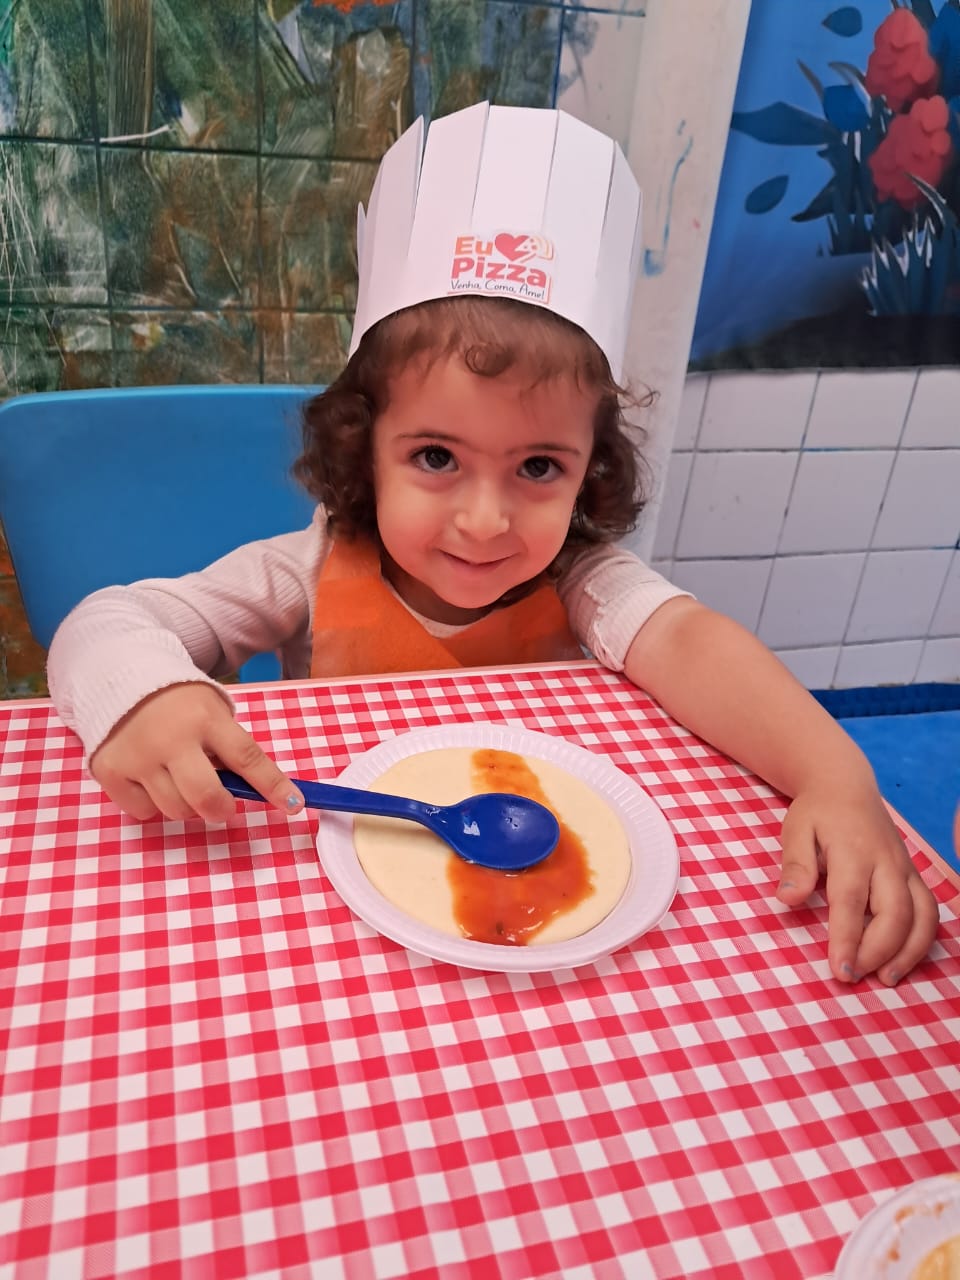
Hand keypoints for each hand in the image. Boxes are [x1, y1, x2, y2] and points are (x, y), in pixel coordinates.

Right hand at [90, 683, 303, 822]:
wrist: (121, 678)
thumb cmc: (179, 702)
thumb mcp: (212, 712)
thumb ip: (228, 748)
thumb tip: (250, 792)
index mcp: (205, 718)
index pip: (247, 757)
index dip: (273, 785)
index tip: (294, 806)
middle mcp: (171, 737)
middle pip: (207, 796)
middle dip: (222, 809)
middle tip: (222, 804)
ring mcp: (137, 756)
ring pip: (175, 809)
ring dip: (186, 805)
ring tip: (179, 778)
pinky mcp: (110, 770)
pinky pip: (143, 811)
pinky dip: (152, 804)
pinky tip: (150, 778)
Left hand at [776, 784, 938, 986]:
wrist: (846, 785)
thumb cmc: (817, 811)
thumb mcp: (795, 830)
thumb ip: (795, 865)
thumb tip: (788, 899)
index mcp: (852, 850)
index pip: (851, 901)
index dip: (847, 939)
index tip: (839, 970)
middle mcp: (886, 861)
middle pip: (894, 913)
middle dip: (877, 951)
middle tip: (853, 976)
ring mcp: (905, 868)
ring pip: (922, 915)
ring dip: (908, 952)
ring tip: (885, 979)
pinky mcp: (914, 875)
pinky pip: (929, 910)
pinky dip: (922, 940)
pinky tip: (902, 960)